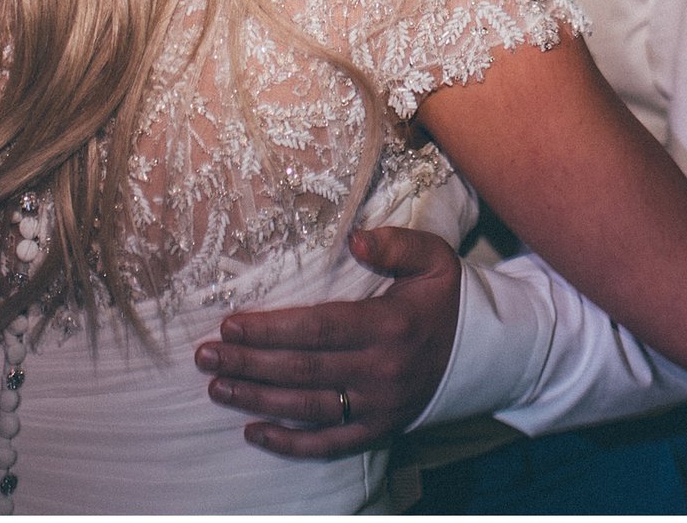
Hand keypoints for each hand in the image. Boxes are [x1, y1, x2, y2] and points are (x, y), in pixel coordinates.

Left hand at [196, 227, 460, 457]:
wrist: (481, 354)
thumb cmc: (444, 299)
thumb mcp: (434, 258)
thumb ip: (396, 244)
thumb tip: (354, 240)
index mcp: (389, 325)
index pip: (318, 328)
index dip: (271, 329)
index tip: (231, 322)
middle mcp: (380, 371)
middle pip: (302, 371)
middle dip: (248, 362)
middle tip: (205, 355)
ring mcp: (378, 407)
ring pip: (307, 408)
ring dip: (256, 399)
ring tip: (216, 385)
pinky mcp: (378, 431)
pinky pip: (328, 445)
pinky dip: (289, 444)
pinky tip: (253, 433)